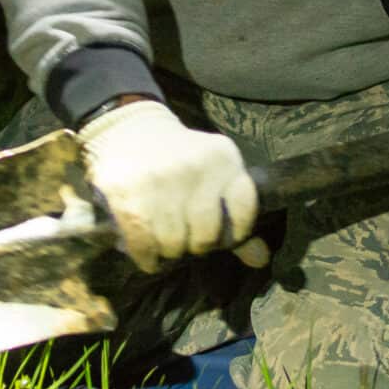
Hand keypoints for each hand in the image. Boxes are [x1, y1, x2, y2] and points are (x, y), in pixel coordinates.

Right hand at [75, 100, 264, 273]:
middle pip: (204, 235)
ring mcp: (159, 180)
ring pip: (173, 244)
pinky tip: (148, 255)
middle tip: (188, 238)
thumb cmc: (182, 160)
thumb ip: (238, 215)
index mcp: (223, 157)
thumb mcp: (215, 175)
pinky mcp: (128, 196)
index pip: (243, 209)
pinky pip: (143, 244)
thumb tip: (260, 259)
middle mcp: (194, 166)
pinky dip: (147, 258)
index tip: (222, 233)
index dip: (237, 230)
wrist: (131, 130)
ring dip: (169, 251)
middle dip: (197, 245)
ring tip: (165, 242)